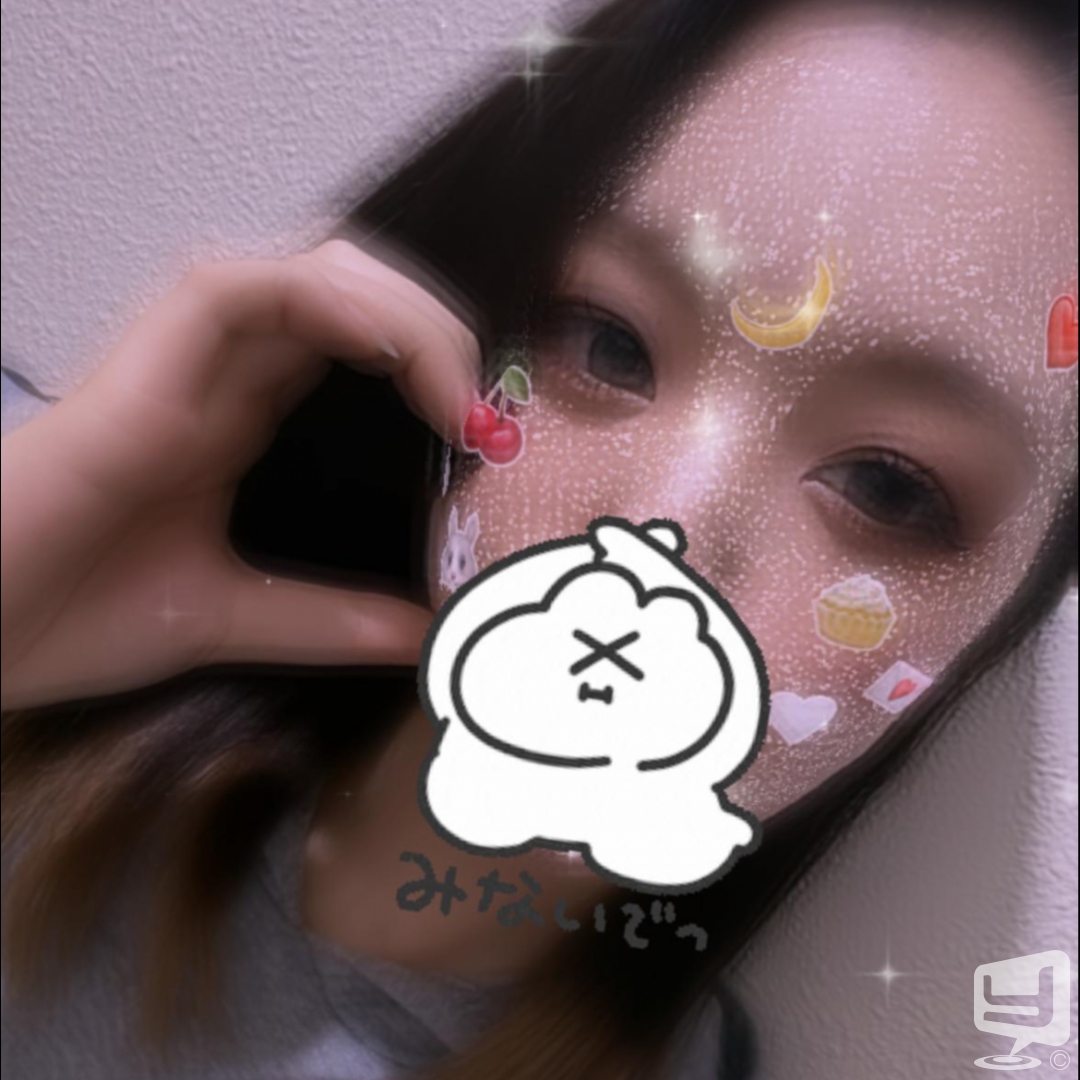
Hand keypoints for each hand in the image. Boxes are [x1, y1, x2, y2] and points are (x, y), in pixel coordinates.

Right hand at [0, 239, 480, 709]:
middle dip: (429, 328)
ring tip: (450, 383)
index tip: (479, 434)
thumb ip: (323, 620)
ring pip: (306, 270)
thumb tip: (418, 633)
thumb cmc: (67, 614)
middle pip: (346, 293)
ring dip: (394, 309)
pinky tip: (382, 348)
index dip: (427, 365)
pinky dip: (321, 300)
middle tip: (479, 403)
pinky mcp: (137, 361)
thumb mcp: (227, 617)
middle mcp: (216, 373)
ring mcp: (176, 358)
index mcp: (235, 418)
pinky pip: (237, 287)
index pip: (350, 346)